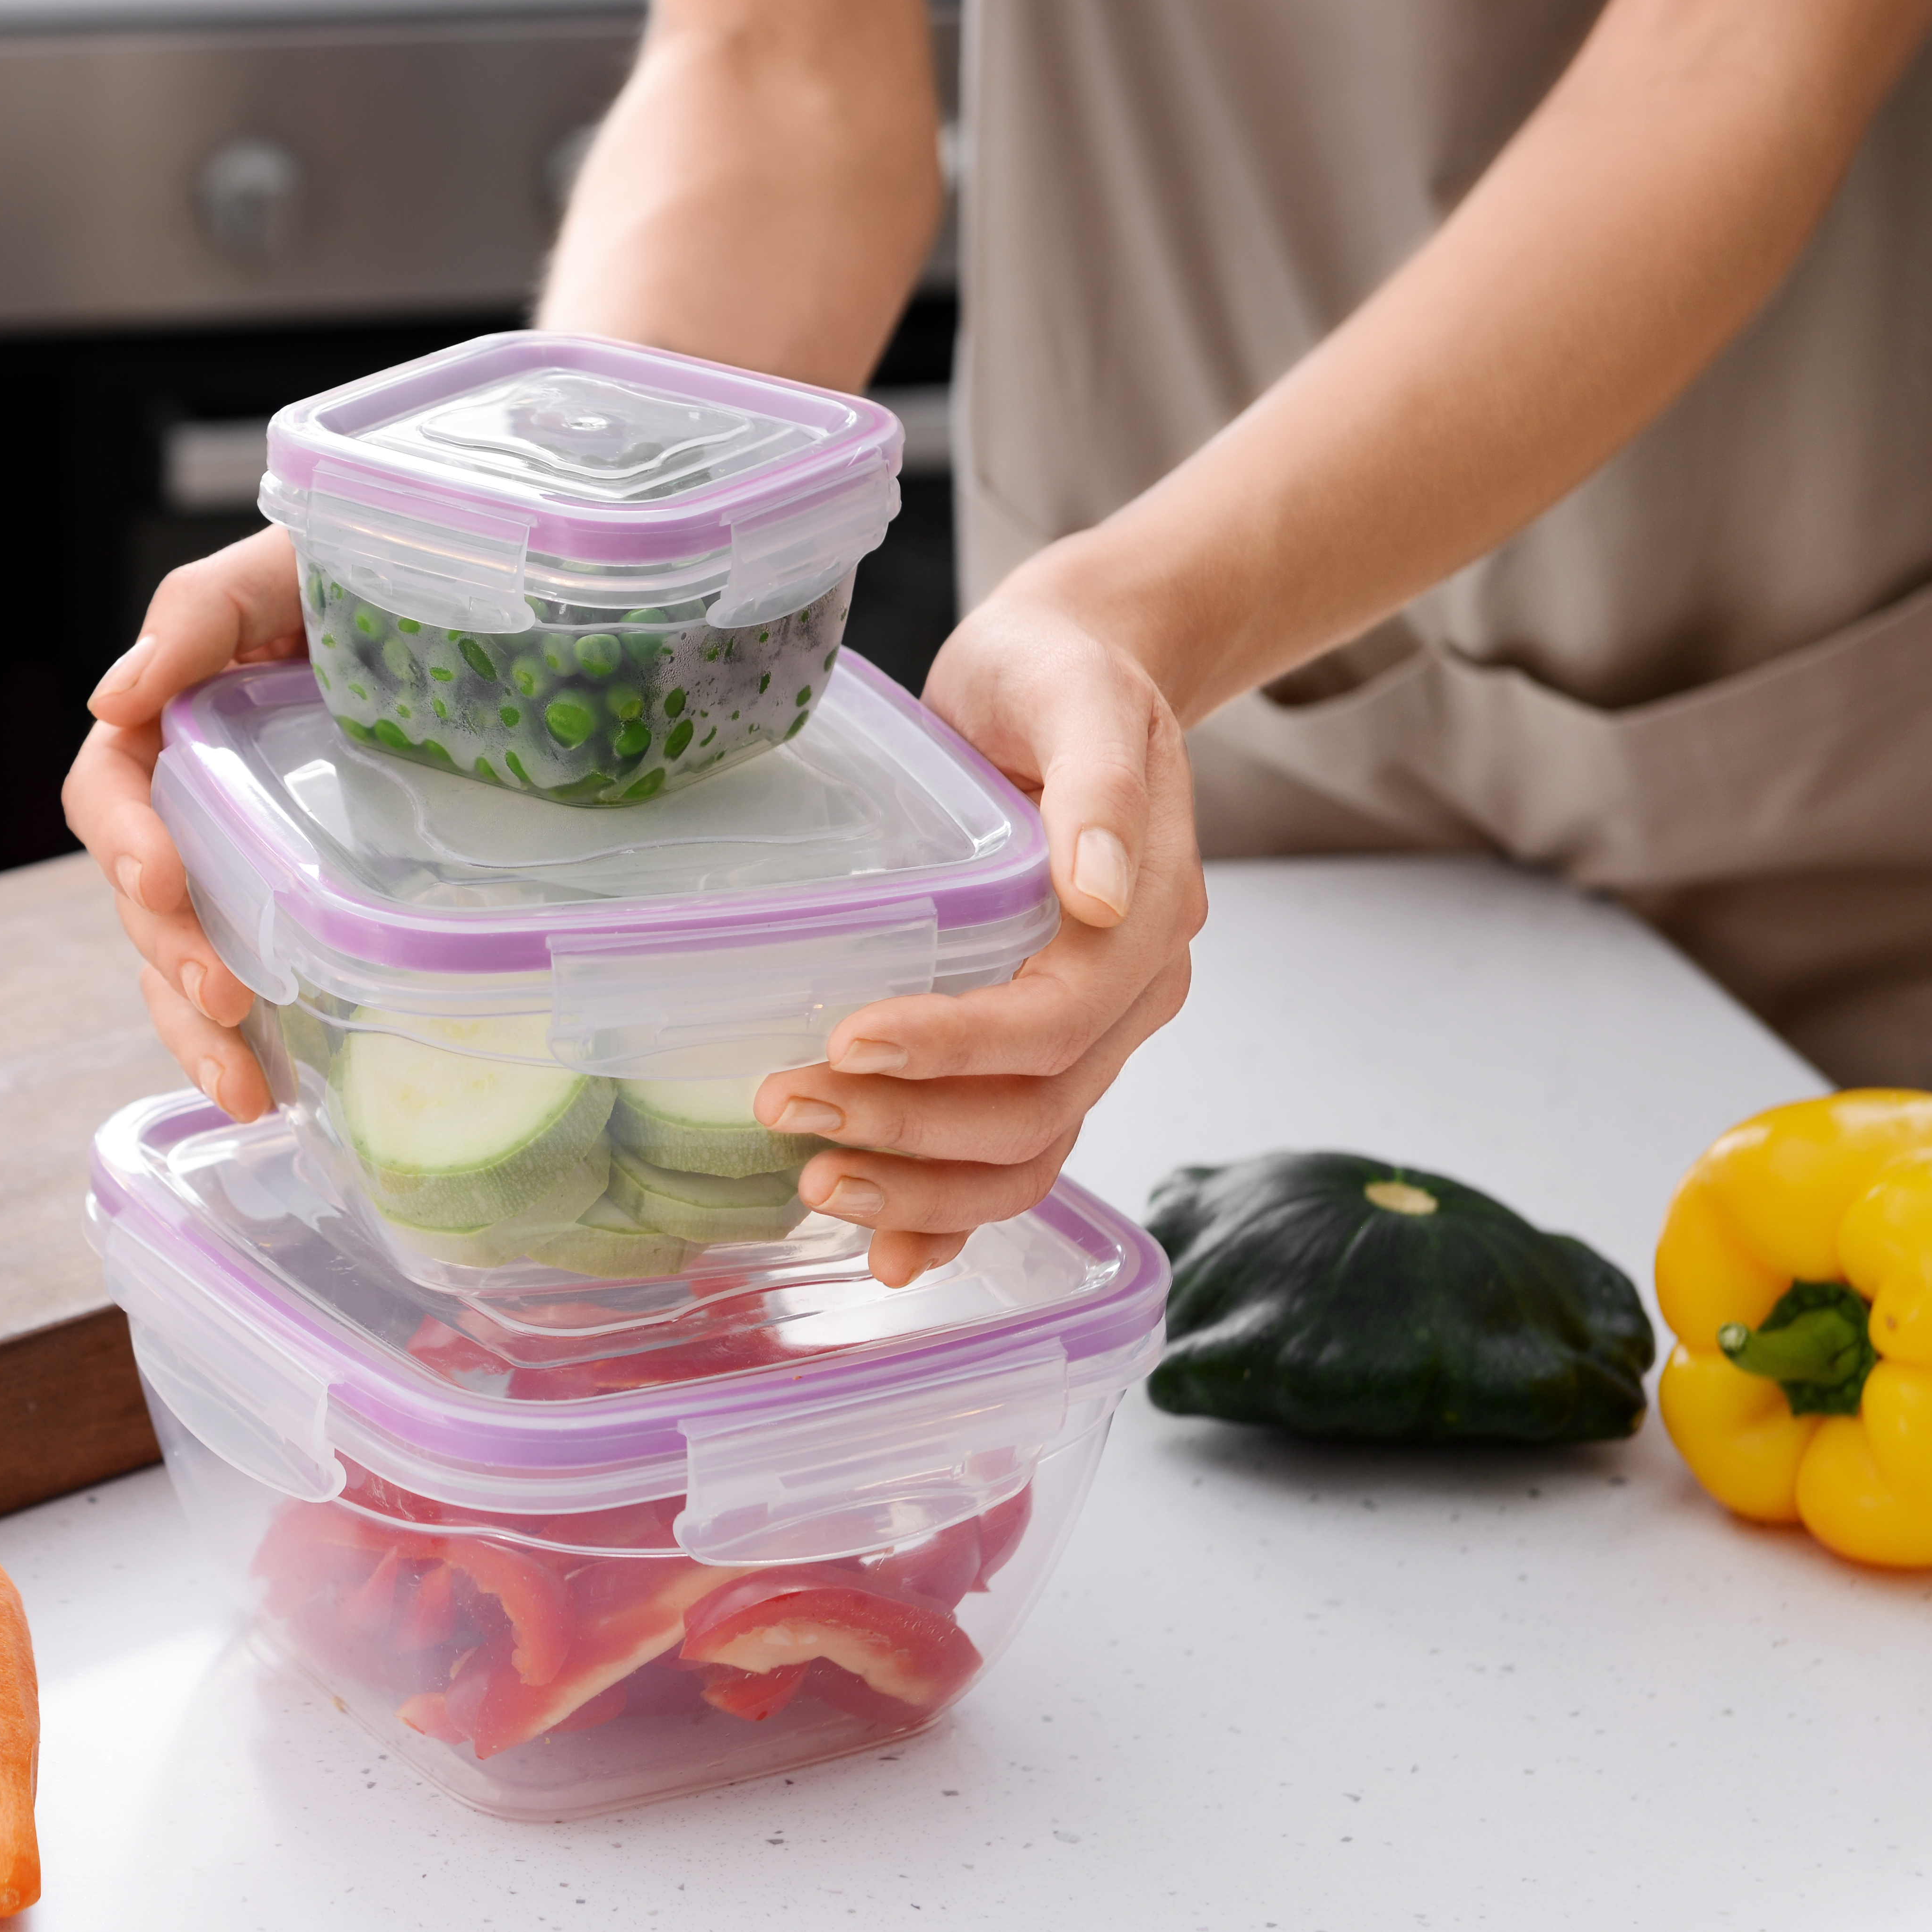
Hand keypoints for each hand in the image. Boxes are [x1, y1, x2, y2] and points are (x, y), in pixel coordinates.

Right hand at [60, 529, 305, 1120]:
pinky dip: (247, 1045)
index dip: (124, 837)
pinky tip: (272, 1093)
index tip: (161, 874)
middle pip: (141, 899)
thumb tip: (114, 698)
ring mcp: (238, 865)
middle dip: (172, 954)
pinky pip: (248, 984)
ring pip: (180, 960)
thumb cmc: (350, 576)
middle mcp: (187, 807)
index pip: (108, 792)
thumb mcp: (276, 570)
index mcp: (164, 727)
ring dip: (195, 1028)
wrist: (449, 607)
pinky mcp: (293, 907)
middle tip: (224, 996)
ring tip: (242, 1084)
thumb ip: (196, 618)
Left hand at [752, 589, 1205, 1285]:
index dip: (954, 1045)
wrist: (1069, 675)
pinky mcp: (1034, 1045)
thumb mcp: (1081, 693)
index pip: (1054, 1018)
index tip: (847, 1038)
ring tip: (811, 1185)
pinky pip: (1010, 1157)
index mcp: (1148, 921)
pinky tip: (884, 1256)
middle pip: (1033, 1107)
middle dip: (907, 1128)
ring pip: (1022, 1153)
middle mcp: (1129, 995)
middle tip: (783, 1105)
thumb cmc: (1061, 678)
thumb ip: (1098, 787)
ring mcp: (1087, 1033)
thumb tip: (1099, 890)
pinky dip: (951, 1216)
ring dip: (920, 1191)